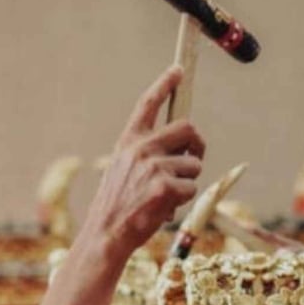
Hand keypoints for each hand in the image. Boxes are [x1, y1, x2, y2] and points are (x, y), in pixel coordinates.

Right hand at [87, 66, 205, 258]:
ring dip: (188, 181)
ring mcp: (153, 167)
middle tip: (193, 158)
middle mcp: (141, 149)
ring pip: (194, 164)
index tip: (178, 70)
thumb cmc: (118, 205)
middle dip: (197, 144)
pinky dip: (184, 200)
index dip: (164, 84)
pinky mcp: (165, 187)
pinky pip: (192, 187)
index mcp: (128, 142)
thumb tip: (185, 146)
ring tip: (167, 196)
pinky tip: (164, 208)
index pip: (148, 104)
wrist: (106, 234)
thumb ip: (148, 153)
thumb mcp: (123, 169)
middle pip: (188, 128)